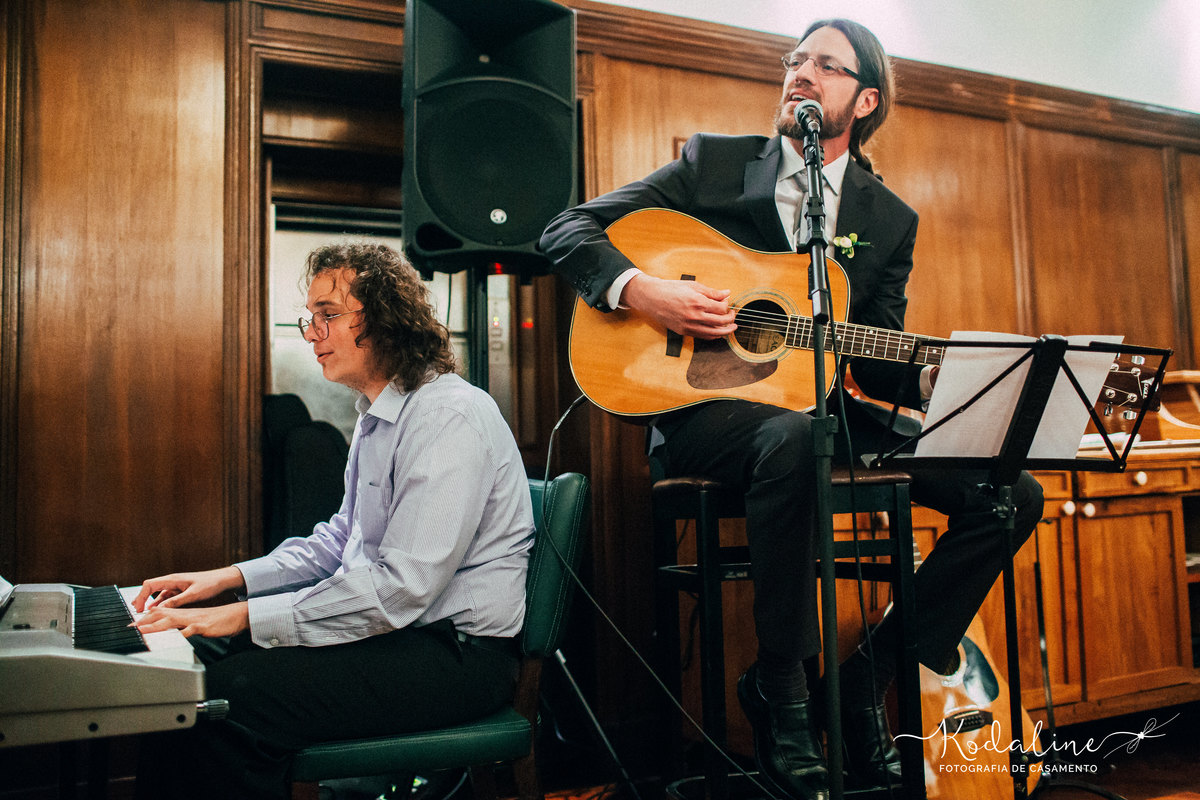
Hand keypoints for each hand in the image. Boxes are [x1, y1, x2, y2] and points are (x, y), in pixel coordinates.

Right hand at [131, 566, 245, 612]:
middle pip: (150, 588)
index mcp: (172, 579)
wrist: (222, 580)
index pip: (149, 585)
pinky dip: (159, 604)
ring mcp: (175, 586)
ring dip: (150, 603)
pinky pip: (165, 597)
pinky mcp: (180, 591)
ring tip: (142, 614)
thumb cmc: (209, 584)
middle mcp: (171, 581)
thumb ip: (176, 601)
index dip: (141, 596)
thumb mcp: (193, 594)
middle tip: (136, 612)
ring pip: (157, 594)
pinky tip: (157, 611)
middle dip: (141, 599)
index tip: (138, 608)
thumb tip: (160, 609)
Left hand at [135, 601, 249, 638]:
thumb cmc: (215, 621)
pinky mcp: (203, 626)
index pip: (160, 613)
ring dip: (155, 627)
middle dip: (145, 621)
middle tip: (130, 628)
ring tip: (142, 632)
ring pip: (171, 621)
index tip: (132, 626)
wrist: (235, 616)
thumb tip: (168, 632)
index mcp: (183, 613)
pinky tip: (172, 640)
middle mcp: (185, 614)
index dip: (145, 619)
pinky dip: (179, 635)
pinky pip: (189, 630)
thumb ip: (181, 626)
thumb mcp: (196, 623)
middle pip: (161, 614)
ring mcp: (193, 620)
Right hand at [621, 274, 736, 339]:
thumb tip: (727, 293)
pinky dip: (713, 336)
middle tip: (733, 315)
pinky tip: (718, 333)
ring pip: (714, 333)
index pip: (721, 308)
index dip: (727, 305)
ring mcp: (689, 325)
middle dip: (730, 319)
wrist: (652, 298)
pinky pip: (703, 336)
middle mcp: (695, 316)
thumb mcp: (693, 286)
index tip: (726, 302)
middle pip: (721, 322)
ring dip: (726, 331)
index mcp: (698, 302)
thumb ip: (712, 292)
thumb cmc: (671, 289)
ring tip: (732, 328)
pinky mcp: (684, 331)